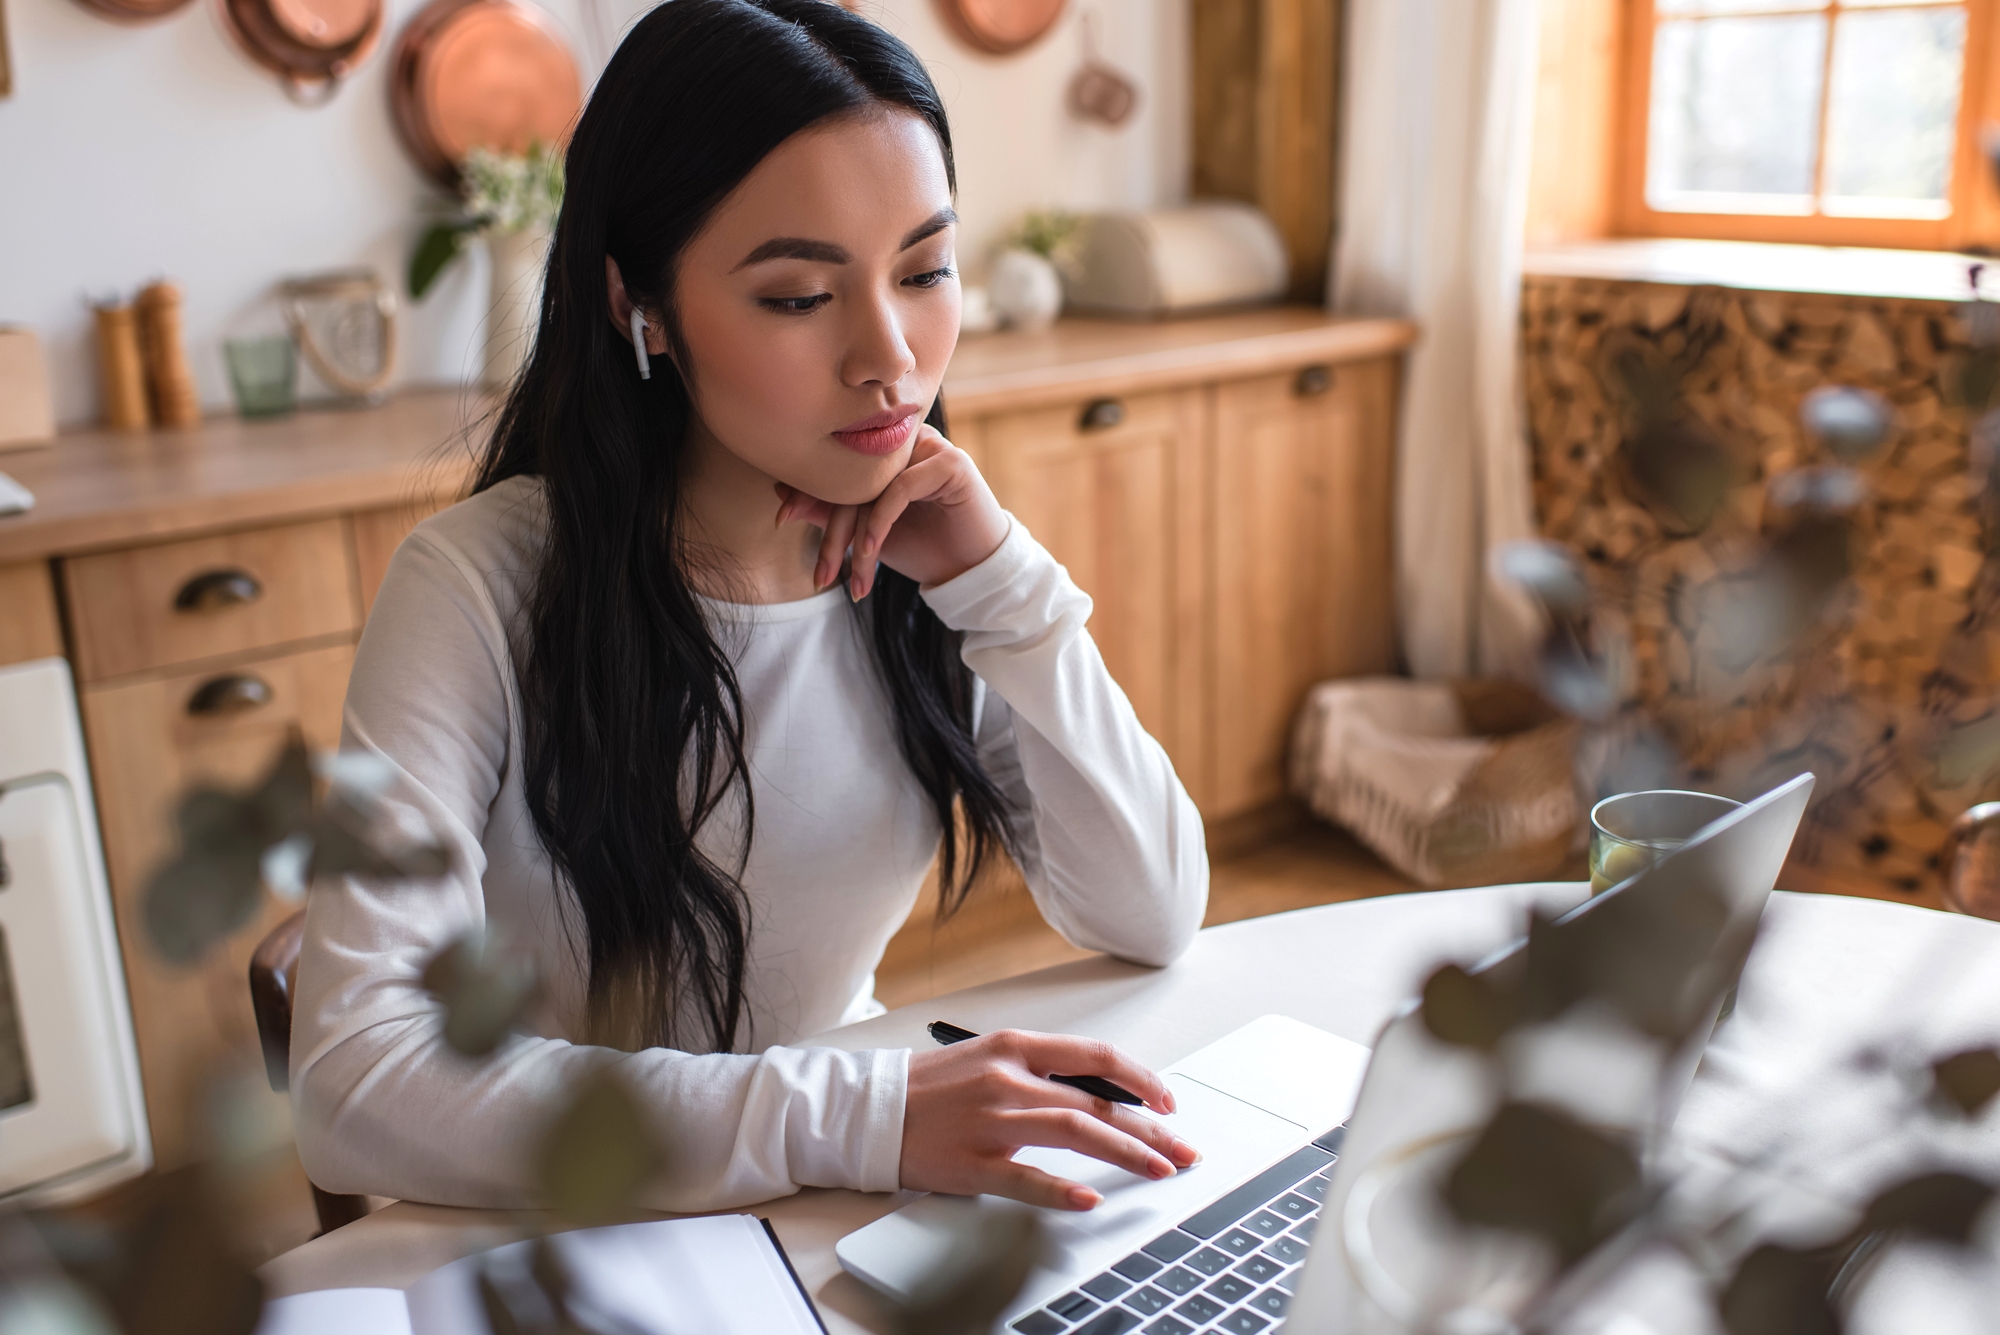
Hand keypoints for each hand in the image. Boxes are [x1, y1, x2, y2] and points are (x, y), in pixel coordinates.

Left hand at [774, 425, 1008, 599]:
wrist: (971, 569)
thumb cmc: (922, 547)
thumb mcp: (867, 534)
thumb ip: (831, 511)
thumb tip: (781, 493)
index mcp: (885, 450)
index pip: (839, 465)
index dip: (808, 491)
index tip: (781, 520)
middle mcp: (906, 441)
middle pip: (854, 477)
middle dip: (833, 532)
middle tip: (819, 573)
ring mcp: (930, 446)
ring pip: (874, 484)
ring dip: (857, 537)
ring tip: (852, 576)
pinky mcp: (950, 462)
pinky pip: (901, 487)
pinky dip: (881, 522)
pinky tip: (870, 552)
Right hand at [899, 1029, 1201, 1210]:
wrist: (869, 1109)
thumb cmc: (931, 1086)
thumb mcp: (989, 1057)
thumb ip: (1040, 1070)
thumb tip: (1100, 1094)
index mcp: (1015, 1046)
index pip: (1096, 1056)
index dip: (1140, 1079)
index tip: (1167, 1101)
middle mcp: (1009, 1079)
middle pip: (1097, 1101)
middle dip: (1150, 1127)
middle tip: (1182, 1148)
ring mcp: (992, 1121)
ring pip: (1076, 1132)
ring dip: (1127, 1152)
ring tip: (1160, 1169)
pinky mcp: (973, 1162)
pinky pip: (1028, 1178)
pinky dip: (1063, 1190)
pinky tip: (1091, 1198)